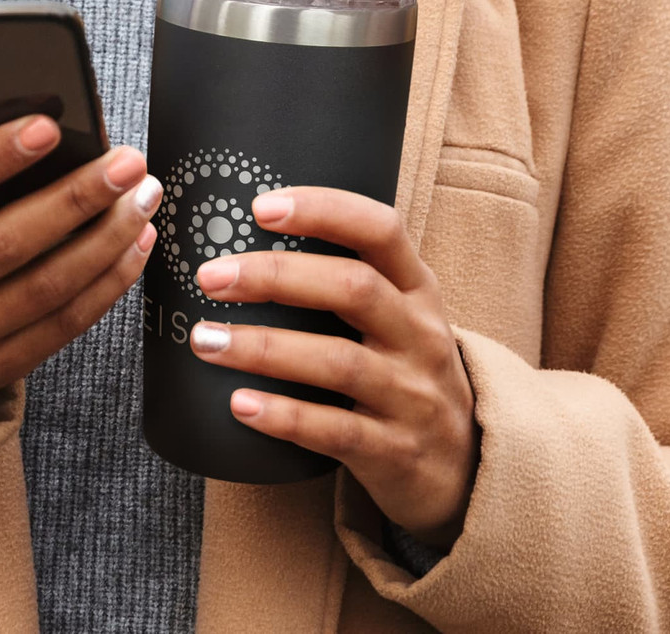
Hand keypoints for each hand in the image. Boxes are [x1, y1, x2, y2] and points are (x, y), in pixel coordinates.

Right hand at [0, 115, 161, 404]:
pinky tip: (135, 247)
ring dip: (107, 238)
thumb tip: (29, 131)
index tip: (46, 127)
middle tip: (127, 164)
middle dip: (78, 198)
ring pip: (49, 286)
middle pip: (8, 243)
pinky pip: (65, 324)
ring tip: (142, 200)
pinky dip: (109, 282)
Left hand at [191, 187, 479, 546]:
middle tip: (211, 276)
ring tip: (205, 339)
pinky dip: (285, 415)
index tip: (261, 207)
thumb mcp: (401, 317)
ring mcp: (412, 394)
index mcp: (418, 290)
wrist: (463, 462)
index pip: (381, 230)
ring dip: (265, 347)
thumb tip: (253, 252)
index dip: (324, 211)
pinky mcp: (394, 450)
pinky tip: (239, 404)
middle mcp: (420, 335)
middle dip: (276, 276)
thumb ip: (350, 283)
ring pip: (338, 361)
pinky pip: (335, 431)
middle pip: (352, 289)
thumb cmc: (408, 372)